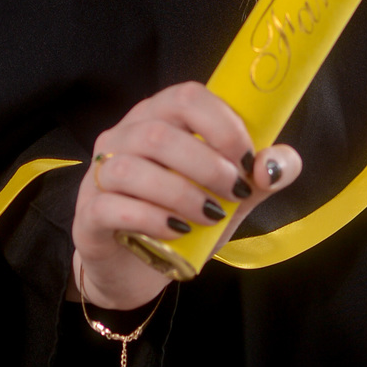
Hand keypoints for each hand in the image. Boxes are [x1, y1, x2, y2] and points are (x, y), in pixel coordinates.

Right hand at [70, 81, 300, 310]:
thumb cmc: (183, 219)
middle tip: (234, 191)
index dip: (221, 123)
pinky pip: (114, 206)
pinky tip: (177, 231)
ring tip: (211, 215)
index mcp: (160, 116)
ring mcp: (100, 172)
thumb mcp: (229, 199)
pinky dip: (152, 218)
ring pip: (133, 167)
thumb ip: (258, 178)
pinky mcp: (89, 212)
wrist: (135, 269)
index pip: (187, 96)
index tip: (248, 158)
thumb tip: (278, 164)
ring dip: (181, 192)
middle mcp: (125, 135)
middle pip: (159, 132)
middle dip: (206, 163)